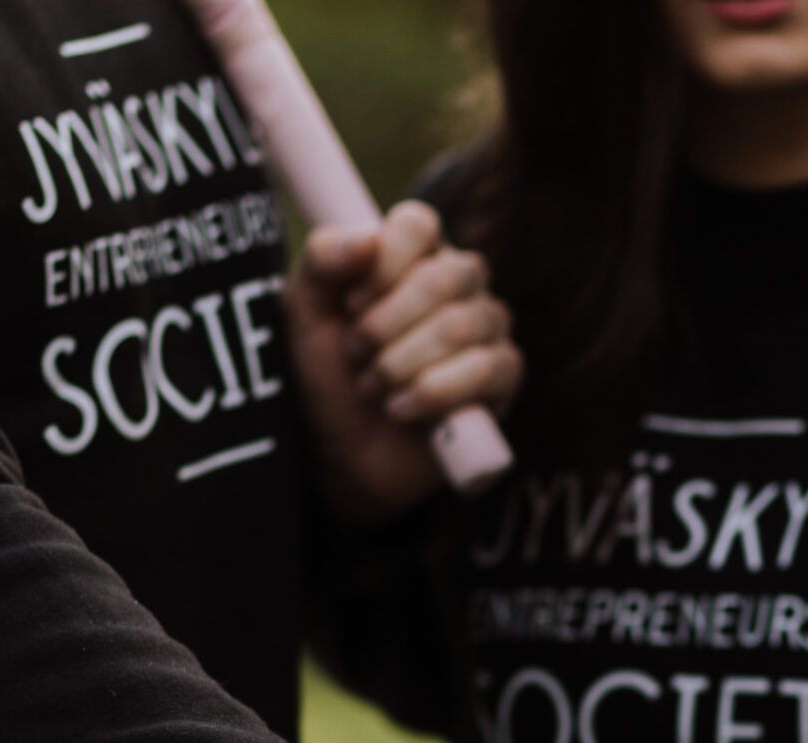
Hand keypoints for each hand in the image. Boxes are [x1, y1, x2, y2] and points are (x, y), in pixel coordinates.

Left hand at [286, 200, 521, 524]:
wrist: (340, 452)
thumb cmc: (326, 376)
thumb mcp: (304, 314)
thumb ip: (321, 262)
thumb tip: (364, 238)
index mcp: (413, 255)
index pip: (419, 225)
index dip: (385, 262)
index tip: (350, 304)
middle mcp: (459, 283)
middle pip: (445, 276)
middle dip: (387, 326)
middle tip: (356, 356)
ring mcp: (487, 328)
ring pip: (462, 326)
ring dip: (402, 364)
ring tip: (374, 388)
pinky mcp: (504, 376)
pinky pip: (486, 370)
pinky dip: (433, 394)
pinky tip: (403, 410)